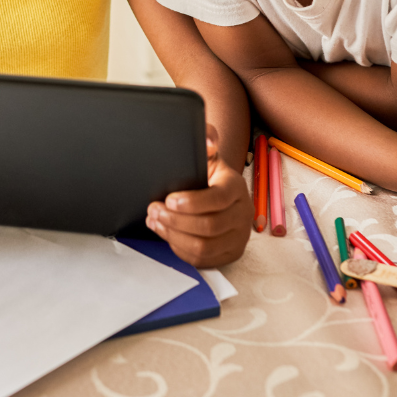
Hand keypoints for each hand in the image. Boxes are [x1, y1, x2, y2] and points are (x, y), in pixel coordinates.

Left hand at [145, 125, 252, 267]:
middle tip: (154, 210)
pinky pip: (202, 260)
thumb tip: (208, 143)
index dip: (191, 202)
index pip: (219, 198)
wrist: (221, 192)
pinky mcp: (230, 253)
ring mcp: (238, 237)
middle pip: (209, 226)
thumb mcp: (208, 153)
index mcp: (237, 187)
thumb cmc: (209, 174)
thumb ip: (206, 137)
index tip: (168, 199)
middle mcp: (243, 213)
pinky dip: (179, 248)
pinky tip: (167, 233)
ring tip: (156, 221)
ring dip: (174, 235)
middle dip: (176, 220)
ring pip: (204, 246)